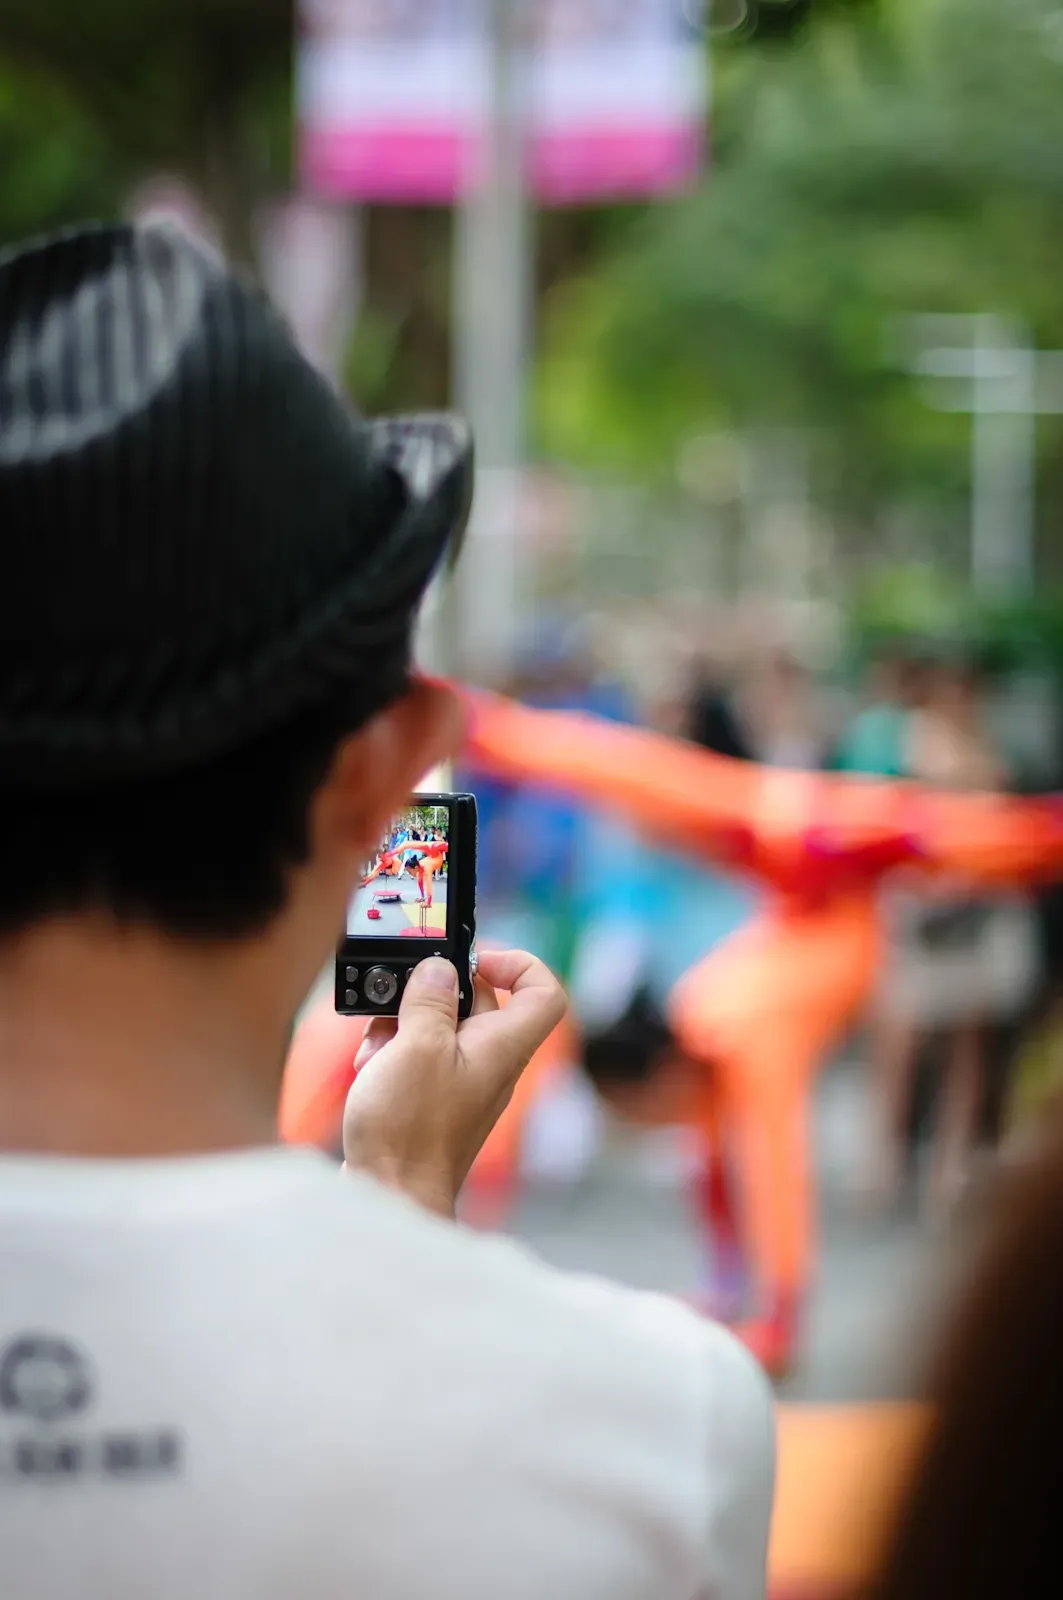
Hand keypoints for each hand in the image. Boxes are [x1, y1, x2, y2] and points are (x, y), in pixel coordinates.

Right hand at [342, 950, 567, 1218]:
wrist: (391, 1197)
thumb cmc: (410, 1130)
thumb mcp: (416, 1046)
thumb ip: (429, 999)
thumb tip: (438, 969)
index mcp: (502, 1046)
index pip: (544, 992)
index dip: (517, 964)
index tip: (473, 960)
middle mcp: (489, 1062)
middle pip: (478, 1002)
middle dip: (431, 993)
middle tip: (399, 999)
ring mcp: (462, 1082)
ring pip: (440, 1027)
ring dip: (403, 1023)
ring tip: (378, 1044)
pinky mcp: (433, 1099)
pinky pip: (420, 1057)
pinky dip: (394, 1051)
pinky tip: (370, 1067)